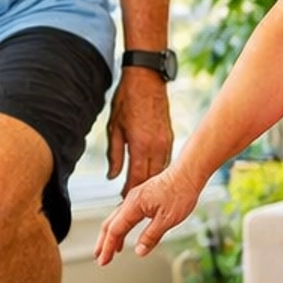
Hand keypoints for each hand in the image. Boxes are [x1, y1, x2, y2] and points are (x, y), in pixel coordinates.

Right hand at [95, 161, 201, 264]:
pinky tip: (124, 234)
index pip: (115, 230)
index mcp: (134, 205)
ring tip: (109, 250)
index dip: (108, 247)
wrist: (188, 174)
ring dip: (111, 235)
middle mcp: (131, 200)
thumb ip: (151, 237)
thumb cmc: (180, 192)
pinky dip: (121, 227)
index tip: (104, 260)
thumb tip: (139, 251)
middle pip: (110, 224)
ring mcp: (136, 198)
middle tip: (99, 257)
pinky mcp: (142, 197)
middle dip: (103, 242)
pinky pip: (125, 214)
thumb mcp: (167, 220)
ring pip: (117, 219)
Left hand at [105, 67, 174, 191]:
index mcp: (140, 145)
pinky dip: (157, 171)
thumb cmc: (127, 99)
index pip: (136, 178)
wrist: (146, 79)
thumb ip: (114, 155)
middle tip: (129, 204)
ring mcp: (166, 142)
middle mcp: (156, 146)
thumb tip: (112, 176)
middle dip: (140, 192)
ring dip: (150, 183)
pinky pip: (165, 160)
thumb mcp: (114, 127)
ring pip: (160, 171)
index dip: (128, 192)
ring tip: (139, 193)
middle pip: (150, 178)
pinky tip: (150, 176)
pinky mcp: (169, 137)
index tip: (121, 202)